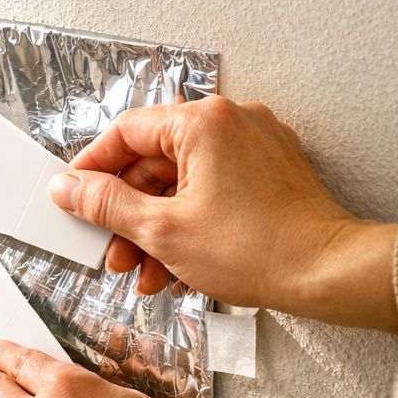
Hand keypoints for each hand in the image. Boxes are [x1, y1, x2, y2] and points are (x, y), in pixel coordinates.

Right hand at [49, 96, 397, 332]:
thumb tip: (68, 188)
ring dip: (156, 228)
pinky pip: (212, 191)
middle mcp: (231, 123)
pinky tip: (178, 266)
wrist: (329, 274)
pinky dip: (189, 223)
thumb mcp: (161, 231)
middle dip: (128, 215)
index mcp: (203, 123)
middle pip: (154, 162)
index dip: (92, 169)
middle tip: (112, 251)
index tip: (74, 197)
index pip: (126, 132)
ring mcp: (255, 146)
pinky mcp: (269, 173)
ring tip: (145, 272)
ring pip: (182, 182)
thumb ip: (105, 204)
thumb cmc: (259, 249)